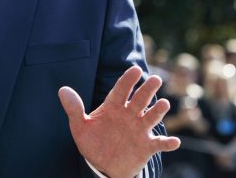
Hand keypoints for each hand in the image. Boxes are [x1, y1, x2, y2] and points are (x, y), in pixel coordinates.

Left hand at [59, 66, 179, 177]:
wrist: (102, 165)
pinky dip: (167, 143)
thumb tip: (62, 90)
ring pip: (151, 117)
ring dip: (158, 111)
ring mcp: (139, 130)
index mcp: (113, 107)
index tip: (135, 69)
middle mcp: (129, 115)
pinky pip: (159, 144)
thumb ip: (74, 109)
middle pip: (139, 100)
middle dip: (147, 90)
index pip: (121, 90)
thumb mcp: (80, 126)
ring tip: (164, 103)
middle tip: (155, 79)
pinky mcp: (146, 146)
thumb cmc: (92, 142)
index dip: (128, 80)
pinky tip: (174, 142)